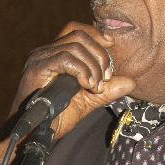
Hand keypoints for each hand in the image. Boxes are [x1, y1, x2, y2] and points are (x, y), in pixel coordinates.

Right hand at [11, 22, 134, 140]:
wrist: (34, 134)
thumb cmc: (55, 118)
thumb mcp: (87, 102)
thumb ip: (106, 91)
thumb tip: (130, 82)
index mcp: (55, 55)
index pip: (77, 30)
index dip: (96, 34)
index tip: (111, 47)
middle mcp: (45, 52)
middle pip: (79, 35)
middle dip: (100, 55)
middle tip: (105, 79)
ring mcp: (40, 58)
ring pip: (75, 46)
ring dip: (92, 66)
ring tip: (95, 86)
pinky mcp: (37, 68)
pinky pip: (65, 58)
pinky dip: (81, 70)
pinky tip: (86, 85)